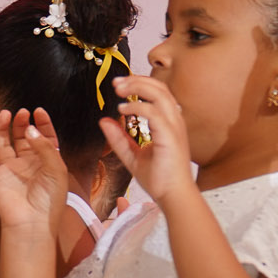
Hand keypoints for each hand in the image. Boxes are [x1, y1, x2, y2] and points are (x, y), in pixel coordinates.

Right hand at [0, 107, 66, 238]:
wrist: (32, 222)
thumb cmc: (49, 200)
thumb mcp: (56, 168)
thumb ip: (44, 146)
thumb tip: (28, 129)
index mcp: (46, 164)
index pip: (44, 138)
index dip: (42, 123)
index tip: (38, 111)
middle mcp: (27, 165)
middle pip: (22, 138)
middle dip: (21, 123)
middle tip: (22, 112)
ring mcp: (10, 171)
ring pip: (3, 144)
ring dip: (3, 129)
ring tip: (5, 114)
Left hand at [100, 75, 194, 203]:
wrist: (172, 196)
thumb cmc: (159, 178)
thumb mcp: (132, 156)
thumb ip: (119, 139)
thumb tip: (104, 121)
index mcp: (168, 123)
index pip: (157, 93)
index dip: (138, 85)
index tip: (118, 86)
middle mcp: (173, 121)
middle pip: (159, 88)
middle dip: (136, 81)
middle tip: (116, 83)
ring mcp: (174, 127)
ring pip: (159, 94)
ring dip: (137, 88)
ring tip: (119, 91)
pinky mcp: (170, 136)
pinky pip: (154, 113)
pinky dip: (138, 107)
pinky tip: (124, 110)